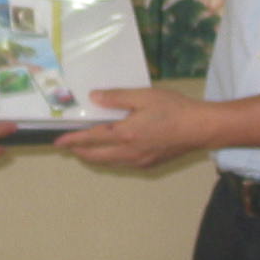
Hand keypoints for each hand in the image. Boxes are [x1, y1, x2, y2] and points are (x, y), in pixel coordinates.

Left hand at [55, 86, 215, 169]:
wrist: (201, 128)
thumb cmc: (173, 109)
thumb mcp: (144, 96)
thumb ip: (117, 97)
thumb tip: (94, 97)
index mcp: (125, 133)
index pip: (91, 138)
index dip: (73, 140)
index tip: (58, 142)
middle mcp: (129, 152)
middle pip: (96, 156)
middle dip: (79, 152)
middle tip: (67, 147)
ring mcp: (139, 160)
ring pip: (109, 162)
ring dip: (94, 157)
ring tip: (84, 151)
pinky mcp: (149, 164)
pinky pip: (122, 164)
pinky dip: (110, 159)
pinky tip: (112, 153)